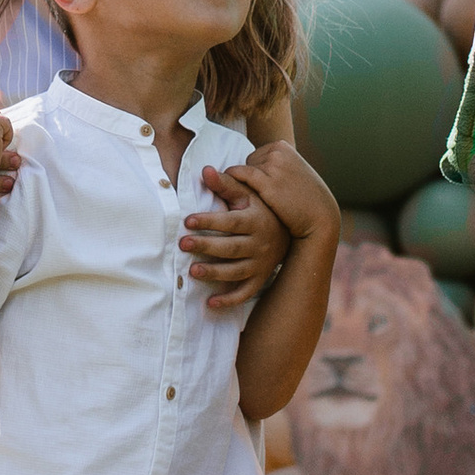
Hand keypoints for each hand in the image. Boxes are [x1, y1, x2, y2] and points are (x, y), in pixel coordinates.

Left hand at [183, 156, 294, 309]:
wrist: (292, 231)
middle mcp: (260, 243)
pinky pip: (246, 293)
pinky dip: (230, 300)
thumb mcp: (248, 194)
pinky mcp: (260, 278)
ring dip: (215, 273)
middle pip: (232, 247)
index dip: (210, 221)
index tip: (188, 220)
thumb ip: (226, 184)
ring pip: (237, 272)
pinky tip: (210, 304)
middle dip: (207, 246)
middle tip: (182, 244)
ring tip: (192, 271)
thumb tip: (205, 170)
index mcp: (256, 220)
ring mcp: (261, 264)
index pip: (231, 222)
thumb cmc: (261, 208)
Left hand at [224, 138, 337, 249]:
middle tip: (267, 197)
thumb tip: (251, 169)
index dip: (259, 174)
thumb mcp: (294, 172)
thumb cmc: (306, 199)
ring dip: (245, 186)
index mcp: (283, 146)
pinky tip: (231, 190)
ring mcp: (272, 165)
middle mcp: (277, 152)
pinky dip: (232, 180)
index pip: (257, 156)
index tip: (267, 189)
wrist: (320, 217)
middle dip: (254, 179)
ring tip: (260, 202)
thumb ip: (277, 165)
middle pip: (249, 163)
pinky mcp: (267, 181)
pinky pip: (240, 175)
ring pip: (243, 171)